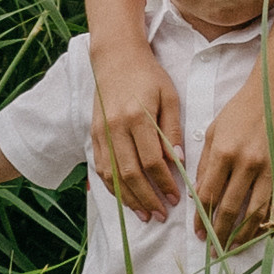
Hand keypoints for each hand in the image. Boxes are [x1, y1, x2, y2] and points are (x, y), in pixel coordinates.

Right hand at [90, 41, 183, 218]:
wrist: (116, 58)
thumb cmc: (148, 75)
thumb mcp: (169, 97)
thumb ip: (172, 129)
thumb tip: (179, 162)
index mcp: (137, 117)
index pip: (152, 160)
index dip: (165, 183)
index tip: (177, 197)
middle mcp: (116, 127)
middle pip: (131, 173)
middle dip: (148, 198)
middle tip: (162, 215)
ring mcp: (101, 133)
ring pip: (113, 175)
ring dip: (129, 199)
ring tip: (145, 214)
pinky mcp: (94, 135)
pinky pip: (101, 168)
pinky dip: (113, 187)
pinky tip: (126, 198)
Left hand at [194, 55, 273, 245]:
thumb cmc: (241, 111)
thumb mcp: (214, 132)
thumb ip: (205, 164)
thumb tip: (198, 196)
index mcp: (224, 153)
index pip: (208, 196)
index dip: (202, 219)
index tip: (199, 234)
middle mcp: (246, 164)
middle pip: (230, 209)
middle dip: (220, 233)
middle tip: (214, 250)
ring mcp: (270, 169)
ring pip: (255, 213)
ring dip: (243, 235)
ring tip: (235, 248)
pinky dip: (267, 223)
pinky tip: (259, 234)